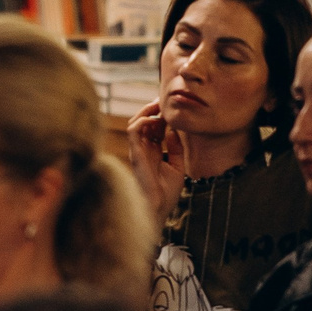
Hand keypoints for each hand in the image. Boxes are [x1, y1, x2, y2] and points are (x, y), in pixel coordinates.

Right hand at [124, 97, 187, 216]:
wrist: (159, 209)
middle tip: (165, 102)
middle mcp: (144, 149)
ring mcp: (138, 150)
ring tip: (159, 106)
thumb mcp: (178, 166)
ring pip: (135, 122)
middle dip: (153, 110)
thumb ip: (176, 148)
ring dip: (147, 111)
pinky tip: (155, 120)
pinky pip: (133, 131)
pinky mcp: (135, 153)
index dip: (162, 116)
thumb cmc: (167, 193)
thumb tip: (173, 130)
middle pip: (144, 122)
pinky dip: (143, 120)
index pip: (154, 128)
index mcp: (153, 152)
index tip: (173, 108)